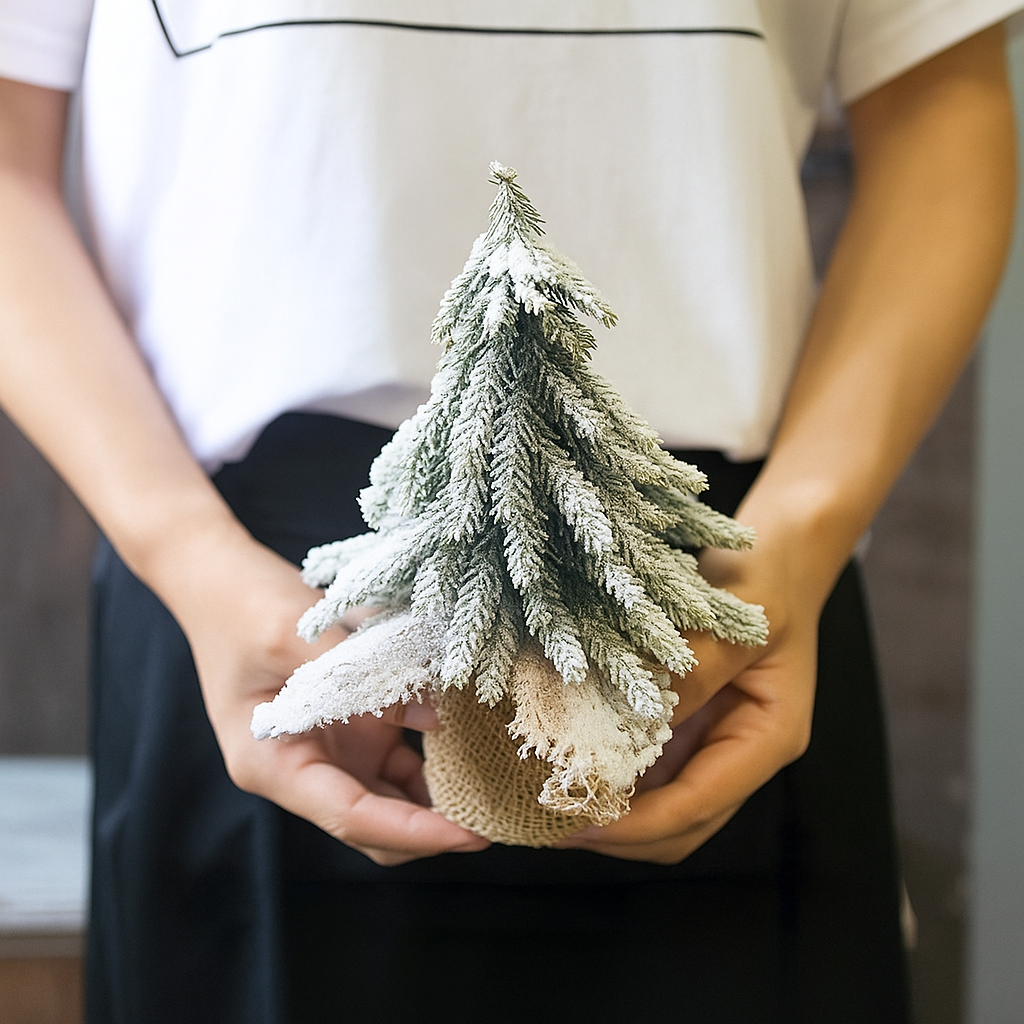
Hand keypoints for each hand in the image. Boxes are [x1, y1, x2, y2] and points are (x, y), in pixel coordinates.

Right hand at [157, 526, 489, 865]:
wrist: (221, 582)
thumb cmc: (246, 608)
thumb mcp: (300, 637)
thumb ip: (362, 679)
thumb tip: (434, 720)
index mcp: (273, 766)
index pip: (351, 818)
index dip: (412, 831)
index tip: (467, 835)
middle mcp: (301, 771)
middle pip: (372, 826)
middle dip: (429, 830)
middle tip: (494, 821)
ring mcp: (327, 753)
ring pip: (388, 802)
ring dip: (433, 802)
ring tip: (492, 794)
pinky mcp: (348, 730)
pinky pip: (394, 765)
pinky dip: (427, 768)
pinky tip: (467, 754)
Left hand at [557, 539, 818, 863]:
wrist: (778, 547)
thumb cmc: (766, 576)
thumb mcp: (731, 621)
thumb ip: (689, 670)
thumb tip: (625, 719)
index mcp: (767, 738)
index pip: (697, 806)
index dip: (636, 825)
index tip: (577, 824)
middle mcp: (740, 751)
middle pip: (679, 825)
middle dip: (617, 833)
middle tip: (547, 822)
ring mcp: (711, 739)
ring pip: (658, 803)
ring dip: (608, 809)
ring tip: (546, 801)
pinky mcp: (686, 721)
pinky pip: (645, 763)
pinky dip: (608, 770)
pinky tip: (567, 760)